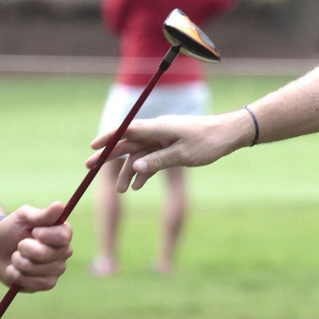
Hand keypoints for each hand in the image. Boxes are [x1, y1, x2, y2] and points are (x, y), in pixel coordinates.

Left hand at [0, 203, 73, 291]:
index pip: (64, 236)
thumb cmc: (12, 228)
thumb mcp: (23, 216)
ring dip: (19, 262)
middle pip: (50, 254)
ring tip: (16, 256)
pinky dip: (17, 275)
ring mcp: (56, 269)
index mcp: (62, 232)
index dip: (46, 235)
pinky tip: (15, 269)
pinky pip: (33, 283)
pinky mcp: (46, 284)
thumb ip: (42, 214)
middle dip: (26, 249)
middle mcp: (64, 251)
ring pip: (38, 270)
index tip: (33, 231)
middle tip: (20, 244)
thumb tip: (60, 205)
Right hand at [87, 112, 252, 191]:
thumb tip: (135, 167)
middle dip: (109, 156)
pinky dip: (144, 172)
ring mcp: (163, 139)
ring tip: (122, 191)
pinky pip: (152, 159)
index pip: (128, 130)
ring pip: (139, 155)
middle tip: (90, 168)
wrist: (228, 136)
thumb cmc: (208, 142)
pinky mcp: (171, 147)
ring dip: (130, 171)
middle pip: (128, 143)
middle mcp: (158, 131)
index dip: (109, 138)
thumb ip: (158, 161)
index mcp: (159, 127)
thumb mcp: (182, 155)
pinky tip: (138, 186)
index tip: (92, 147)